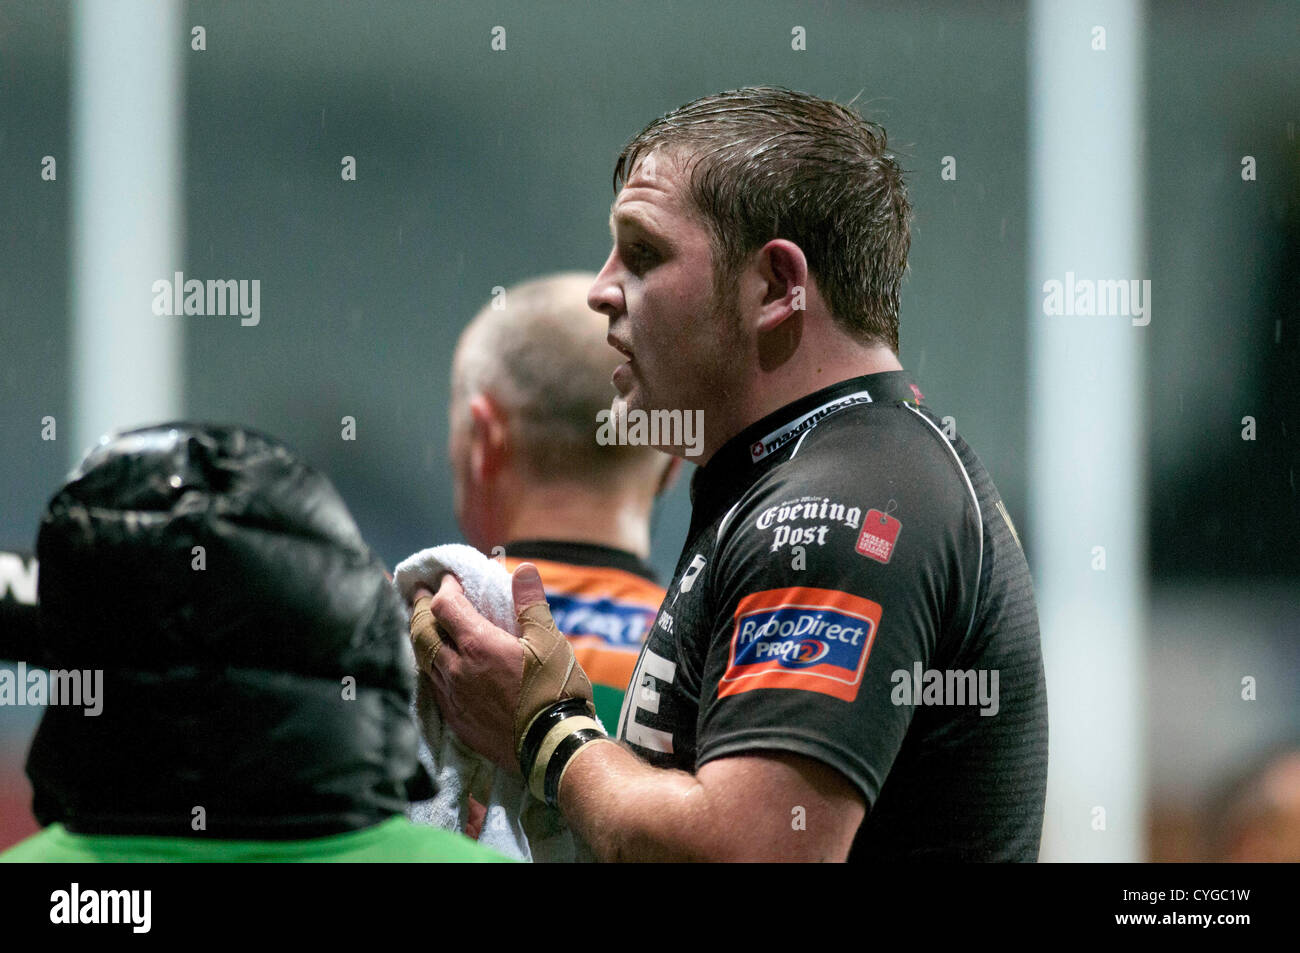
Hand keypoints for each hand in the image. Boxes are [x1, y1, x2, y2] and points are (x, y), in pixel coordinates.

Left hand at [409, 562, 597, 780]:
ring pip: (423, 660)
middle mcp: (457, 669)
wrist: (553, 747)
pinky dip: (431, 667)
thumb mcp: (549, 641)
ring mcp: (453, 697)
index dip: (445, 588)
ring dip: (423, 638)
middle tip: (423, 595)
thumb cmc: (555, 690)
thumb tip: (524, 568)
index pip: (446, 606)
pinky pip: (433, 687)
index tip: (450, 579)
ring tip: (427, 625)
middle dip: (421, 609)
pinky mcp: (457, 720)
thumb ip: (531, 603)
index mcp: (478, 645)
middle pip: (423, 632)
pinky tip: (439, 666)